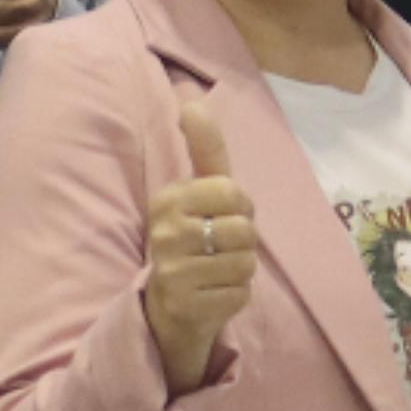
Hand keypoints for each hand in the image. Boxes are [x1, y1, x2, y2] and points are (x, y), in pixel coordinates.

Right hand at [138, 98, 258, 390]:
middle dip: (244, 240)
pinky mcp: (187, 305)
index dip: (241, 206)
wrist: (169, 307)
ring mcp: (173, 271)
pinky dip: (236, 295)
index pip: (233, 191)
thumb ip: (204, 149)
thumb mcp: (199, 192)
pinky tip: (213, 293)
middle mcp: (165, 233)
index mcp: (168, 199)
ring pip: (246, 262)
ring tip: (217, 270)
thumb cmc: (193, 239)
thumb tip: (194, 102)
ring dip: (241, 268)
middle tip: (220, 248)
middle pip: (244, 228)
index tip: (221, 216)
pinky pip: (241, 293)